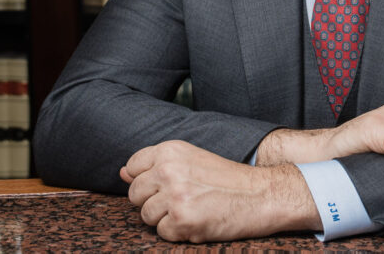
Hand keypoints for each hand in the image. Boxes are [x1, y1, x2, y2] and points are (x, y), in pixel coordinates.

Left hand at [120, 140, 319, 242]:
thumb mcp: (192, 160)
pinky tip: (199, 221)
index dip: (146, 181)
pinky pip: (162, 233)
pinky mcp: (180, 219)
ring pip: (146, 216)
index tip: (165, 184)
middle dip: (154, 202)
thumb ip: (156, 166)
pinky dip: (179, 232)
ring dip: (166, 219)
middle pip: (135, 194)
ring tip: (193, 210)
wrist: (262, 194)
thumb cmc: (229, 179)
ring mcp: (173, 195)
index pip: (132, 166)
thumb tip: (122, 173)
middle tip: (184, 199)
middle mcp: (168, 169)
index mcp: (170, 150)